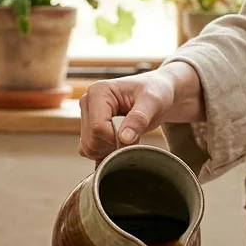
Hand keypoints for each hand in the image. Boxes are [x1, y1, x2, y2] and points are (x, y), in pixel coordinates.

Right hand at [78, 62, 203, 161]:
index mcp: (98, 91)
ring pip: (89, 148)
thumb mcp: (153, 102)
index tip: (133, 135)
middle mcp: (88, 103)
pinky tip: (119, 145)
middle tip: (133, 136)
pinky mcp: (90, 128)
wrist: (158, 94)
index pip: (98, 127)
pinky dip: (105, 154)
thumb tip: (124, 138)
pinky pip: (90, 151)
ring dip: (109, 151)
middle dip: (112, 146)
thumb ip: (139, 119)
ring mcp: (87, 116)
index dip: (115, 139)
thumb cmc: (155, 92)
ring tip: (127, 138)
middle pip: (91, 140)